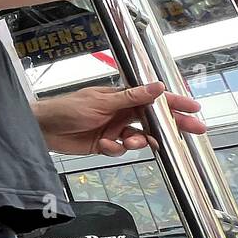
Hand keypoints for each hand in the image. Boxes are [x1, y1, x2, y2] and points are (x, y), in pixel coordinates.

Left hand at [32, 81, 205, 156]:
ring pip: (138, 137)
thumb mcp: (101, 102)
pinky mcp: (105, 144)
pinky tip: (105, 145)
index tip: (194, 108)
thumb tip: (157, 87)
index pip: (154, 99)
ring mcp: (113, 129)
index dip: (175, 103)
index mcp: (121, 97)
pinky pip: (120, 149)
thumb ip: (131, 97)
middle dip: (171, 126)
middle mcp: (120, 112)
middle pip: (153, 120)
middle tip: (192, 130)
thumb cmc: (67, 108)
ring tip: (129, 141)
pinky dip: (116, 149)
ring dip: (138, 140)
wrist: (43, 128)